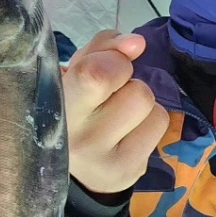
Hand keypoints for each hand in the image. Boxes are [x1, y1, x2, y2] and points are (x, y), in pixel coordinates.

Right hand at [63, 30, 169, 194]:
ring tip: (118, 115)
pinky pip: (160, 126)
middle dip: (130, 84)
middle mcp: (79, 141)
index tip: (105, 66)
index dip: (114, 61)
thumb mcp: (75, 70)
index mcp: (56, 108)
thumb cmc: (71, 106)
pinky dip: (150, 122)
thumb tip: (137, 44)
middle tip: (110, 95)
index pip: (97, 76)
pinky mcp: (129, 172)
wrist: (69, 166)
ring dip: (142, 105)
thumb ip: (103, 48)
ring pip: (154, 109)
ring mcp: (107, 162)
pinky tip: (128, 133)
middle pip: (138, 93)